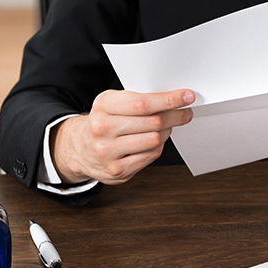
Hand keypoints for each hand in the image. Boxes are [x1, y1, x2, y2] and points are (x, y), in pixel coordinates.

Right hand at [50, 89, 194, 185]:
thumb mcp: (113, 103)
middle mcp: (102, 128)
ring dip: (166, 132)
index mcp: (103, 105)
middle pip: (153, 122)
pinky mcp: (116, 170)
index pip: (143, 103)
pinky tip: (154, 141)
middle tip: (186, 113)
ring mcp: (108, 151)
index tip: (187, 97)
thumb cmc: (104, 121)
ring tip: (166, 127)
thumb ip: (138, 99)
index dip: (169, 100)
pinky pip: (151, 156)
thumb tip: (175, 99)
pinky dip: (158, 147)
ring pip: (154, 139)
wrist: (79, 148)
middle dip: (175, 116)